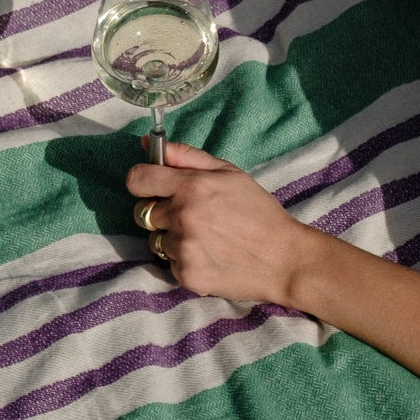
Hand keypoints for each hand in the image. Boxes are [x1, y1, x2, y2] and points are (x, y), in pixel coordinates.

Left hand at [125, 139, 314, 304]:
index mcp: (191, 186)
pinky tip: (208, 255)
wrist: (282, 259)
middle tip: (189, 214)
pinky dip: (183, 259)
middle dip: (160, 211)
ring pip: (155, 240)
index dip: (142, 182)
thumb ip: (185, 156)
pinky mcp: (186, 275)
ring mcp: (183, 248)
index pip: (137, 180)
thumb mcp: (228, 172)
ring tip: (204, 237)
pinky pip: (168, 263)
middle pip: (142, 212)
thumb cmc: (258, 211)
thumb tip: (147, 144)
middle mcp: (182, 216)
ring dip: (172, 237)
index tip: (153, 187)